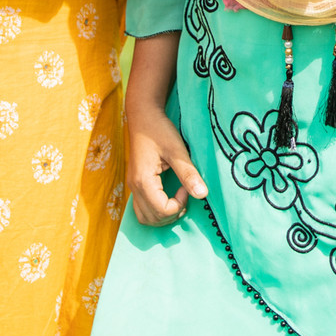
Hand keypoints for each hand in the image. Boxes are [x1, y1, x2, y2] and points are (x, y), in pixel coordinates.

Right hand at [124, 99, 207, 225]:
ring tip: (177, 200)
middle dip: (172, 213)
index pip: (162, 210)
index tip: (186, 185)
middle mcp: (134, 187)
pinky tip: (168, 197)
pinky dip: (155, 211)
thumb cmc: (159, 130)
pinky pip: (141, 208)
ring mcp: (132, 186)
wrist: (143, 116)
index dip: (180, 203)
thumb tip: (203, 195)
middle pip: (151, 218)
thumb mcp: (177, 150)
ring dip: (162, 216)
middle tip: (184, 194)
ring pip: (144, 217)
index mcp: (144, 181)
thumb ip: (188, 173)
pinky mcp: (135, 183)